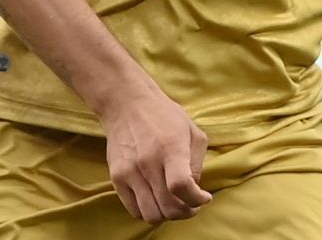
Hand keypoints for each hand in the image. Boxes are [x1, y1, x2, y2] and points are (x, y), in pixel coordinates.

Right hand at [101, 86, 211, 222]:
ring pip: (150, 214)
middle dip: (186, 212)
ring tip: (176, 205)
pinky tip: (158, 200)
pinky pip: (134, 210)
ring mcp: (129, 173)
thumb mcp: (193, 132)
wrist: (127, 105)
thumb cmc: (165, 116)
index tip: (204, 198)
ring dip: (167, 216)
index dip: (196, 199)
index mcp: (171, 148)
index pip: (181, 186)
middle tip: (193, 206)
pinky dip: (149, 211)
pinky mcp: (116, 179)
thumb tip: (194, 189)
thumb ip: (197, 163)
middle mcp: (148, 163)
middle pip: (167, 207)